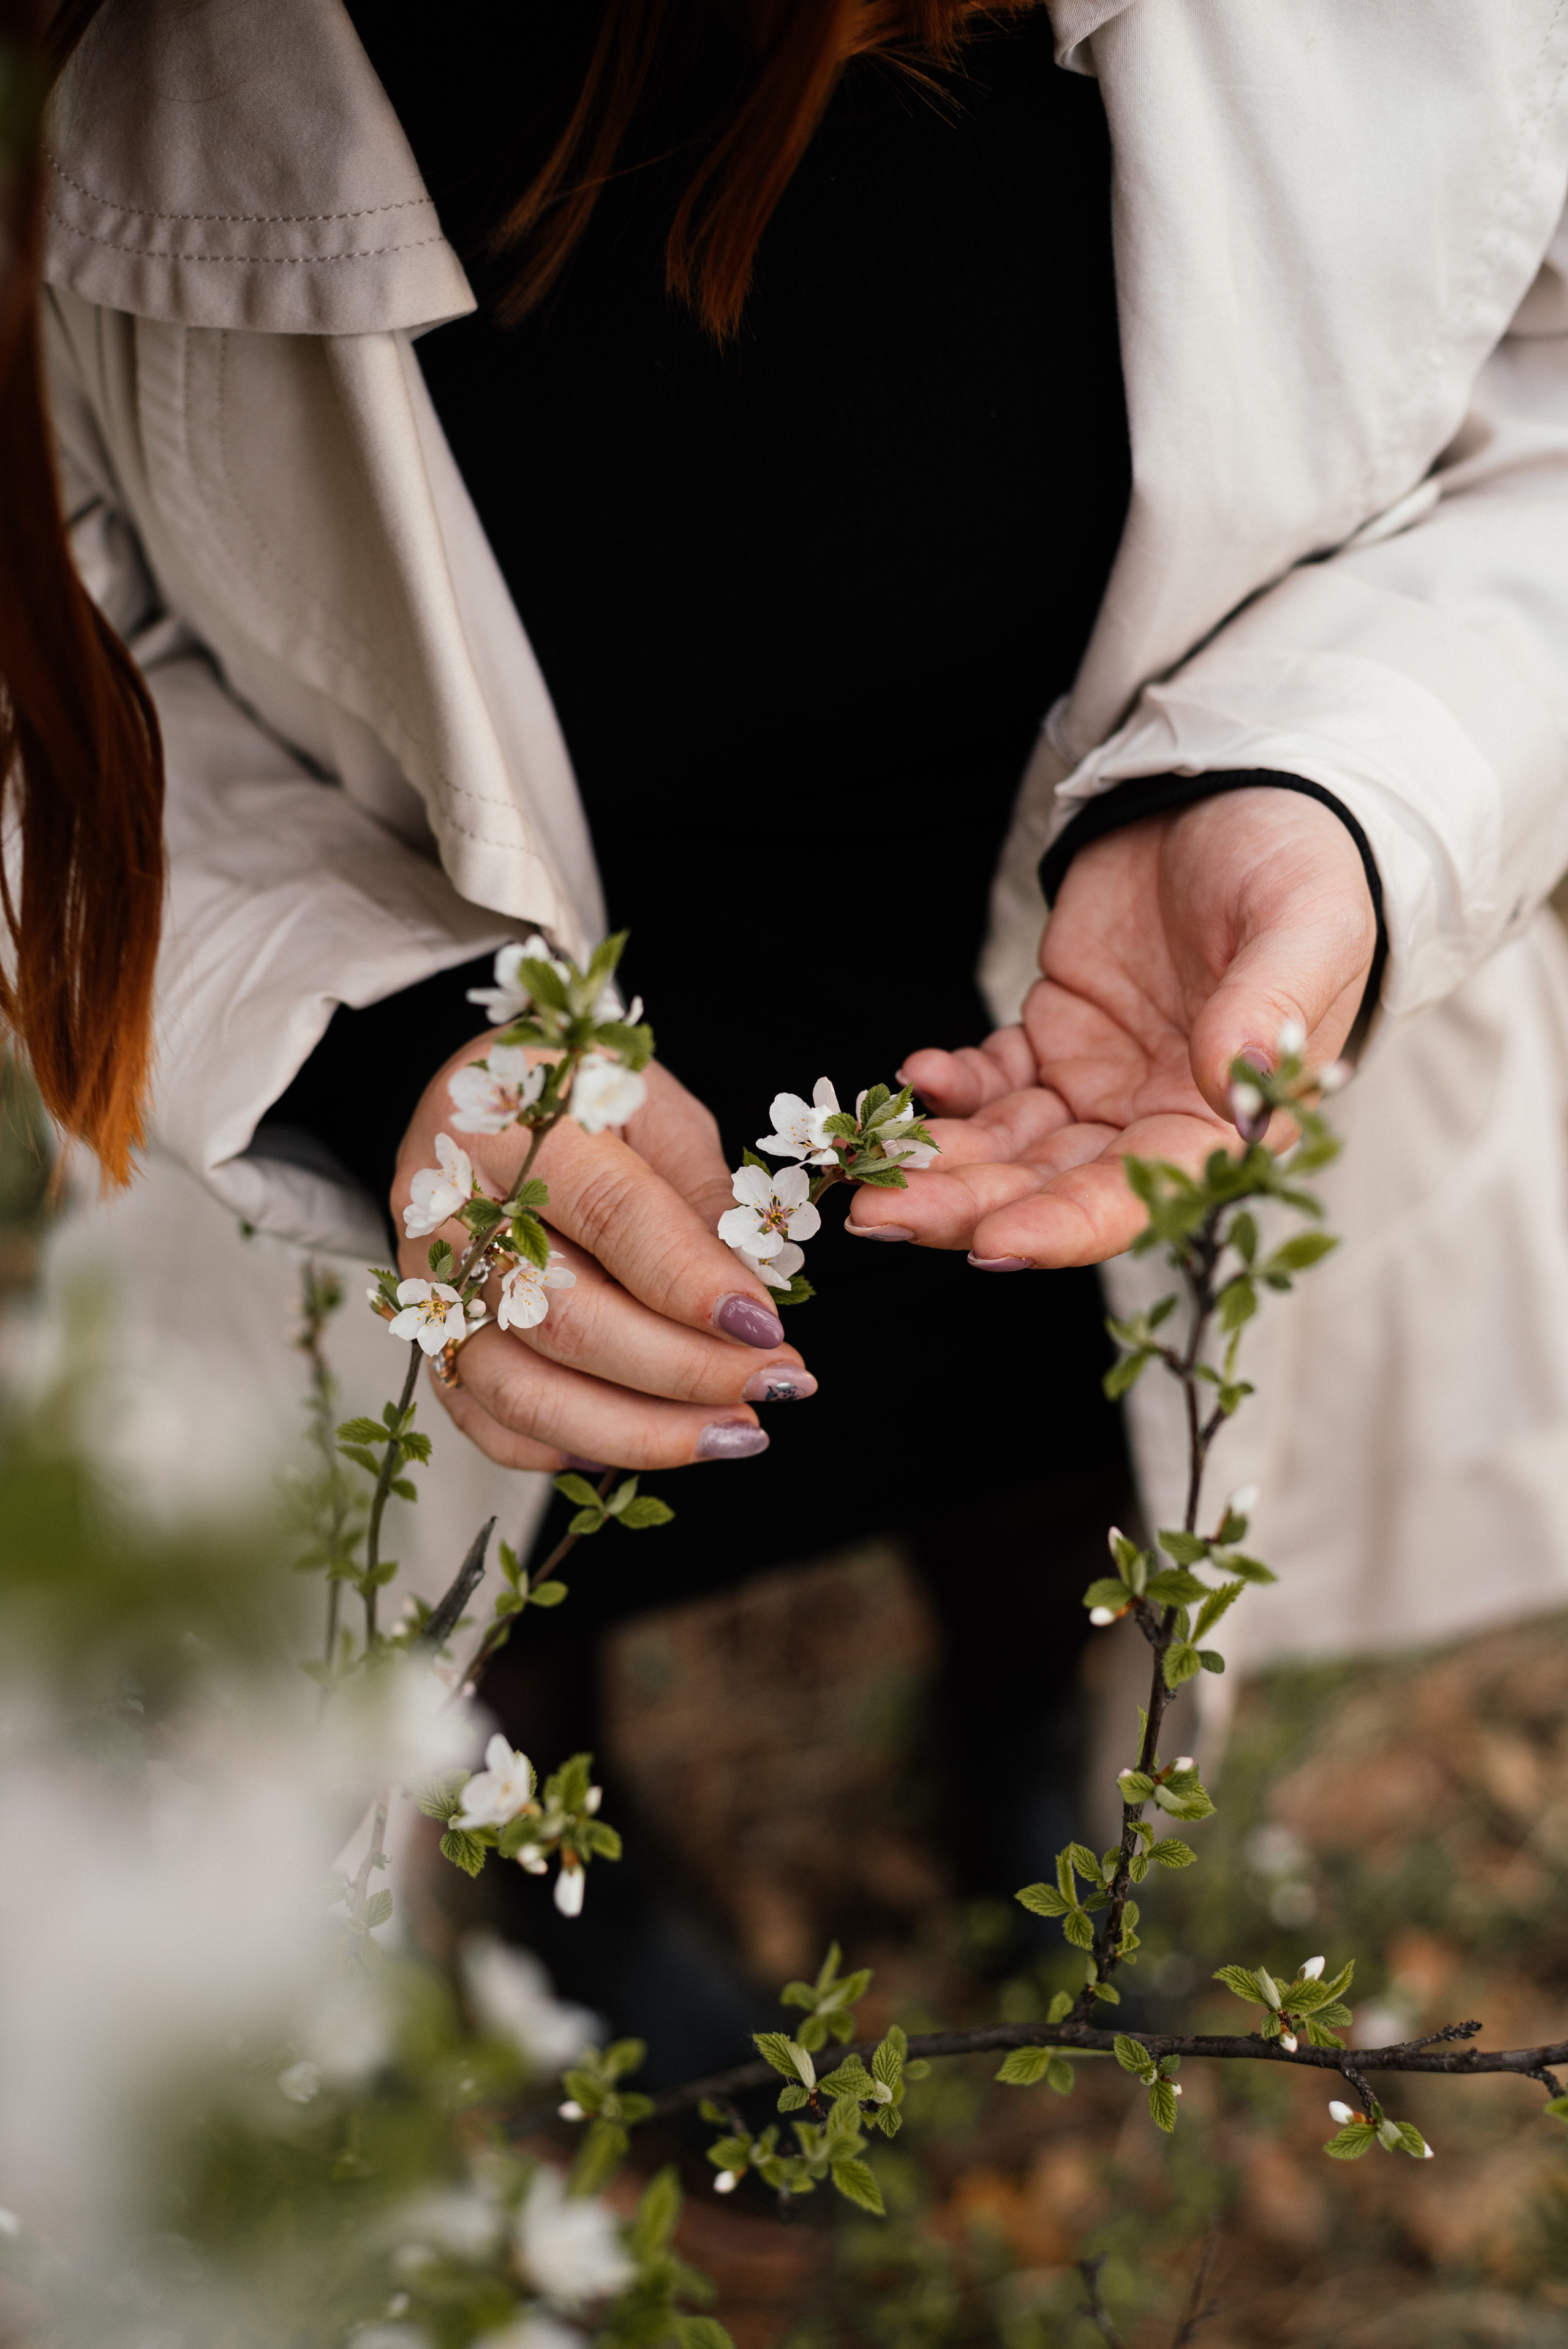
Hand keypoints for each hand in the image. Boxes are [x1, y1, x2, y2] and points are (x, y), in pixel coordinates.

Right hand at [394, 1048, 812, 1470]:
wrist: (484, 1099)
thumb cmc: (581, 1094)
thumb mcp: (655, 1108)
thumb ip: (700, 1196)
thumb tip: (755, 1299)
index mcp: (503, 1120)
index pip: (607, 1215)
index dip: (691, 1281)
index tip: (766, 1327)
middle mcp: (448, 1209)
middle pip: (562, 1319)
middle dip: (683, 1370)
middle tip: (775, 1381)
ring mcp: (428, 1286)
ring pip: (521, 1391)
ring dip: (640, 1432)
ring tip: (735, 1432)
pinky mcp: (429, 1339)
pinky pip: (488, 1422)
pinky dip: (572, 1449)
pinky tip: (653, 1441)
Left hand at [851, 788, 1376, 1265]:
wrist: (1238, 790)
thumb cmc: (1296, 860)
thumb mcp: (1306, 921)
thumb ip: (1269, 1005)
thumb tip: (1235, 1085)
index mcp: (1227, 1116)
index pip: (1145, 1193)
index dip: (1070, 1226)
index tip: (995, 1243)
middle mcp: (1157, 1117)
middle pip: (1054, 1187)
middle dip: (967, 1206)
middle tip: (877, 1215)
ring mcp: (1099, 1081)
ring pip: (1008, 1149)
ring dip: (939, 1162)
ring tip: (863, 1169)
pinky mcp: (1052, 1037)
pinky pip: (989, 1083)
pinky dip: (948, 1089)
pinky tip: (914, 1076)